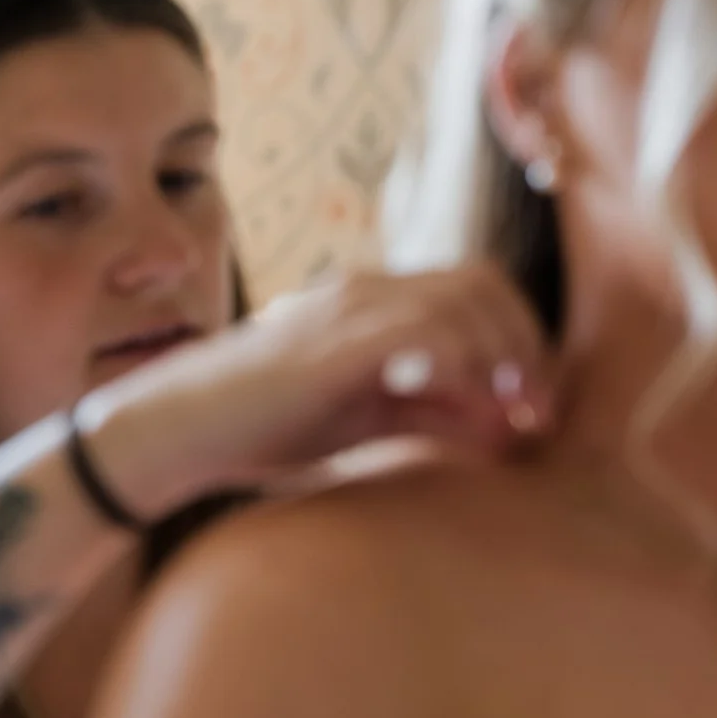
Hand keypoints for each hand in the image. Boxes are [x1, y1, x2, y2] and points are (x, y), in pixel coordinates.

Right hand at [78, 264, 552, 515]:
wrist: (179, 428)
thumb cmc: (268, 426)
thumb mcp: (374, 420)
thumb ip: (440, 415)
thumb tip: (512, 432)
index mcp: (377, 301)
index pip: (478, 288)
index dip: (521, 336)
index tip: (535, 401)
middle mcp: (368, 291)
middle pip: (483, 285)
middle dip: (525, 345)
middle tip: (537, 410)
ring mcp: (348, 309)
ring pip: (461, 302)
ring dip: (500, 358)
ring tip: (511, 415)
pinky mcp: (333, 342)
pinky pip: (422, 332)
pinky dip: (459, 366)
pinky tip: (464, 407)